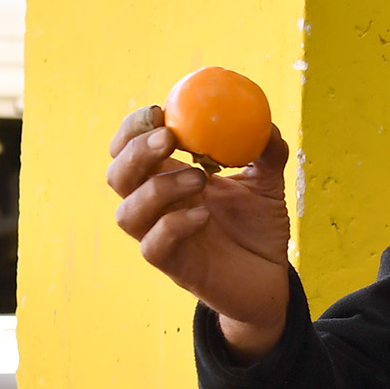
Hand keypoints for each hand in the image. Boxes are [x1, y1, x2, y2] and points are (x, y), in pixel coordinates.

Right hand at [107, 105, 293, 358]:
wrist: (271, 277)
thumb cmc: (259, 226)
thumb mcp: (268, 182)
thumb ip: (267, 150)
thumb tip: (264, 120)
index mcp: (168, 178)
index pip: (129, 149)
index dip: (133, 128)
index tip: (158, 111)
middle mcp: (156, 207)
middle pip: (118, 176)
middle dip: (134, 152)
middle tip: (167, 137)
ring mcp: (160, 237)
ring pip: (128, 212)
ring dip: (158, 188)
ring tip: (200, 179)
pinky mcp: (174, 267)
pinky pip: (154, 246)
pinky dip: (173, 225)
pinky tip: (204, 216)